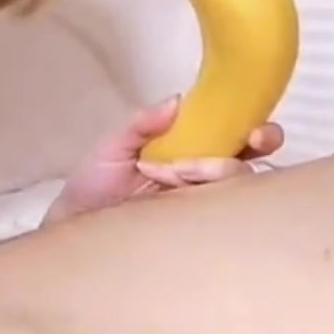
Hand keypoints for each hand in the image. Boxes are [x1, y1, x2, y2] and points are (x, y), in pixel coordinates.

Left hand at [43, 97, 284, 224]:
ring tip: (175, 174)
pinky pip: (221, 221)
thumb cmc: (94, 184)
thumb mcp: (114, 147)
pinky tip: (190, 199)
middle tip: (249, 143)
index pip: (237, 137)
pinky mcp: (194, 233)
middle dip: (258, 147)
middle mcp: (203, 177)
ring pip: (240, 187)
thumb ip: (142, 123)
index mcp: (191, 150)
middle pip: (250, 162)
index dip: (258, 131)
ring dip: (218, 171)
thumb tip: (177, 100)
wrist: (75, 225)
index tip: (256, 131)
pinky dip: (216, 208)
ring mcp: (201, 205)